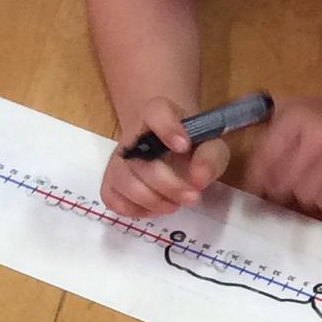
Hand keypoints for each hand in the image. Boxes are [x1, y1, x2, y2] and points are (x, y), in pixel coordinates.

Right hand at [99, 97, 230, 220]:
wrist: (168, 146)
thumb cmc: (192, 145)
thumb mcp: (211, 144)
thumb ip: (211, 156)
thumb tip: (199, 179)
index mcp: (159, 113)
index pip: (156, 113)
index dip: (167, 128)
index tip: (184, 146)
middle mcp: (132, 134)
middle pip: (139, 159)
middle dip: (167, 184)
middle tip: (193, 196)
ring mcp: (117, 158)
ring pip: (123, 180)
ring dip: (151, 200)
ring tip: (175, 205)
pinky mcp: (110, 180)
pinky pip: (112, 198)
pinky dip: (134, 208)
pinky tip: (154, 208)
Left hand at [239, 95, 321, 218]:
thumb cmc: (315, 114)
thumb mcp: (285, 109)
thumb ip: (259, 132)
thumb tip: (240, 168)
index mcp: (297, 118)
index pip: (265, 159)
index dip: (255, 178)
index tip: (254, 186)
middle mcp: (320, 138)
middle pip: (283, 184)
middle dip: (277, 188)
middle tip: (280, 187)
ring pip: (305, 198)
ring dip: (300, 196)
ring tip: (304, 184)